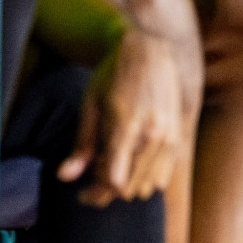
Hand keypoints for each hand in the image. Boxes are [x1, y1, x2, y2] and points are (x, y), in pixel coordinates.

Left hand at [58, 28, 182, 207]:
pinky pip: (163, 175)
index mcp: (127, 125)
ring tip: (113, 163)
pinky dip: (145, 177)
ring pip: (147, 185)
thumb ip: (81, 144)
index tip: (81, 192)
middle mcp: (154, 134)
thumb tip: (64, 177)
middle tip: (93, 173)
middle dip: (107, 189)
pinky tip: (132, 160)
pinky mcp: (178, 135)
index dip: (95, 194)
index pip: (113, 181)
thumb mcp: (90, 105)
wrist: (150, 47)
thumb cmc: (114, 74)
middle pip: (129, 188)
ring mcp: (170, 135)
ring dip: (127, 184)